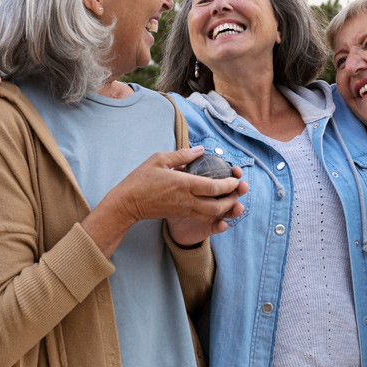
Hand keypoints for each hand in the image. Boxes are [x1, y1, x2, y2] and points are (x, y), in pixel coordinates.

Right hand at [82, 147, 244, 256]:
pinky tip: (217, 205)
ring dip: (225, 209)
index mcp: (183, 184)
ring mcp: (184, 210)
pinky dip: (214, 213)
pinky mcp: (180, 214)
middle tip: (238, 191)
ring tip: (232, 199)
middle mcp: (186, 200)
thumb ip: (182, 155)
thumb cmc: (141, 179)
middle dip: (232, 199)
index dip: (229, 185)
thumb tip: (200, 150)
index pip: (214, 188)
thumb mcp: (159, 159)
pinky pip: (202, 217)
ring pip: (211, 215)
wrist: (127, 203)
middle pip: (217, 206)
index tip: (236, 179)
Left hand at [166, 165, 248, 246]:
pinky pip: (216, 227)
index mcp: (209, 186)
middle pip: (233, 195)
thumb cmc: (169, 192)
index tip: (237, 171)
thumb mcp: (174, 177)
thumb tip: (196, 152)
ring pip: (228, 212)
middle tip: (243, 186)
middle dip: (241, 190)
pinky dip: (221, 226)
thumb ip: (182, 164)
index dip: (234, 174)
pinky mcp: (206, 227)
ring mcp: (212, 214)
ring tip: (238, 207)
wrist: (162, 215)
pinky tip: (222, 224)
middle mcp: (215, 200)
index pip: (226, 179)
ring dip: (235, 210)